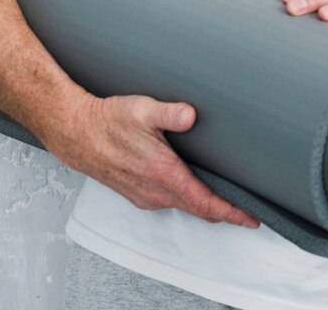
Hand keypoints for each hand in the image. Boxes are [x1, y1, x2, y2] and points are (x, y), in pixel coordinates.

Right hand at [49, 93, 257, 227]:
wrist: (77, 134)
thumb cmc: (108, 122)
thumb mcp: (142, 109)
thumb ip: (170, 113)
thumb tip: (191, 115)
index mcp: (162, 173)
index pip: (204, 202)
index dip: (231, 213)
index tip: (251, 219)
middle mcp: (155, 191)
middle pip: (199, 210)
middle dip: (225, 213)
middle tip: (249, 213)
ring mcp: (146, 195)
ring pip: (185, 207)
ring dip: (207, 208)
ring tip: (228, 202)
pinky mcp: (138, 194)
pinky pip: (171, 203)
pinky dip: (189, 202)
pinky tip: (196, 192)